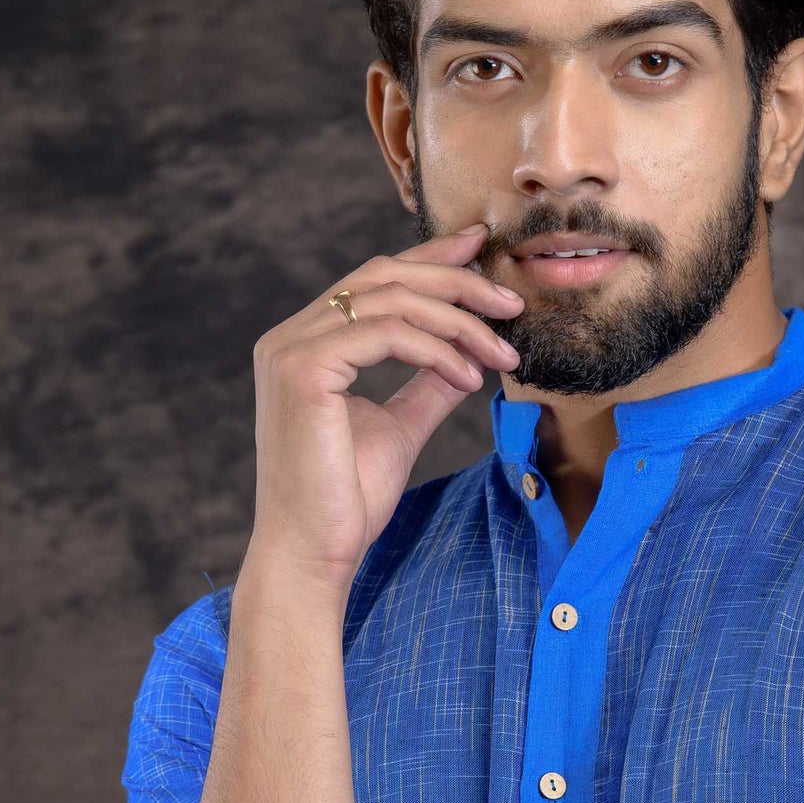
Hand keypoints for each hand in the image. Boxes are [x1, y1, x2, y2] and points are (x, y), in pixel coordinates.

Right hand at [244, 224, 522, 595]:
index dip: (431, 256)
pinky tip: (469, 377)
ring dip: (460, 322)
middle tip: (512, 303)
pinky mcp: (303, 370)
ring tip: (503, 355)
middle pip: (384, 275)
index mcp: (306, 343)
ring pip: (392, 301)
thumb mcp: (400, 428)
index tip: (483, 250)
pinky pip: (387, 335)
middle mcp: (290, 336)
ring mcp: (291, 349)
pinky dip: (438, 350)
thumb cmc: (347, 500)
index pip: (374, 279)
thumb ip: (427, 384)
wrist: (313, 552)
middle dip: (456, 281)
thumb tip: (468, 356)